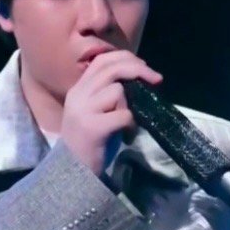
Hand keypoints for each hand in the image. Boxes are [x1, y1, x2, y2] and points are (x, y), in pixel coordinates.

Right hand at [59, 50, 161, 173]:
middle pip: (112, 69)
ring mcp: (83, 111)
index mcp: (78, 89)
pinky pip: (123, 115)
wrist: (72, 172)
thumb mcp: (93, 110)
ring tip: (127, 122)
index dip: (125, 58)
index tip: (144, 66)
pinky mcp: (93, 128)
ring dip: (130, 105)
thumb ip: (106, 92)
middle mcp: (78, 96)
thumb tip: (136, 76)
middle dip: (139, 70)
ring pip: (117, 91)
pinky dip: (131, 123)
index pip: (101, 60)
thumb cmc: (89, 141)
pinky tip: (128, 134)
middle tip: (157, 79)